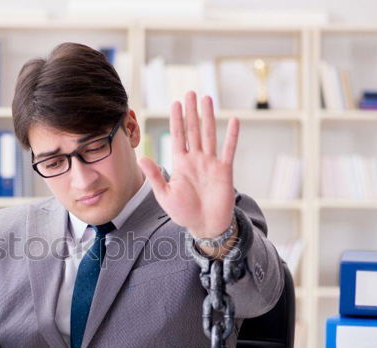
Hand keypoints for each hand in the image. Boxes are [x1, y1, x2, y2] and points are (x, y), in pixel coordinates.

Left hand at [139, 91, 238, 241]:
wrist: (205, 226)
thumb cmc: (184, 213)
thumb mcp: (165, 195)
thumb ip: (156, 176)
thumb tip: (143, 158)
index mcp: (180, 163)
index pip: (178, 136)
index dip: (176, 120)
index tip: (175, 103)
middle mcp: (196, 159)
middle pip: (193, 130)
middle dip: (191, 111)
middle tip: (190, 92)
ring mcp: (211, 163)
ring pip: (209, 134)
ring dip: (208, 117)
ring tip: (207, 98)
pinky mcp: (224, 171)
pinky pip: (229, 150)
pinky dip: (232, 136)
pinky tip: (233, 120)